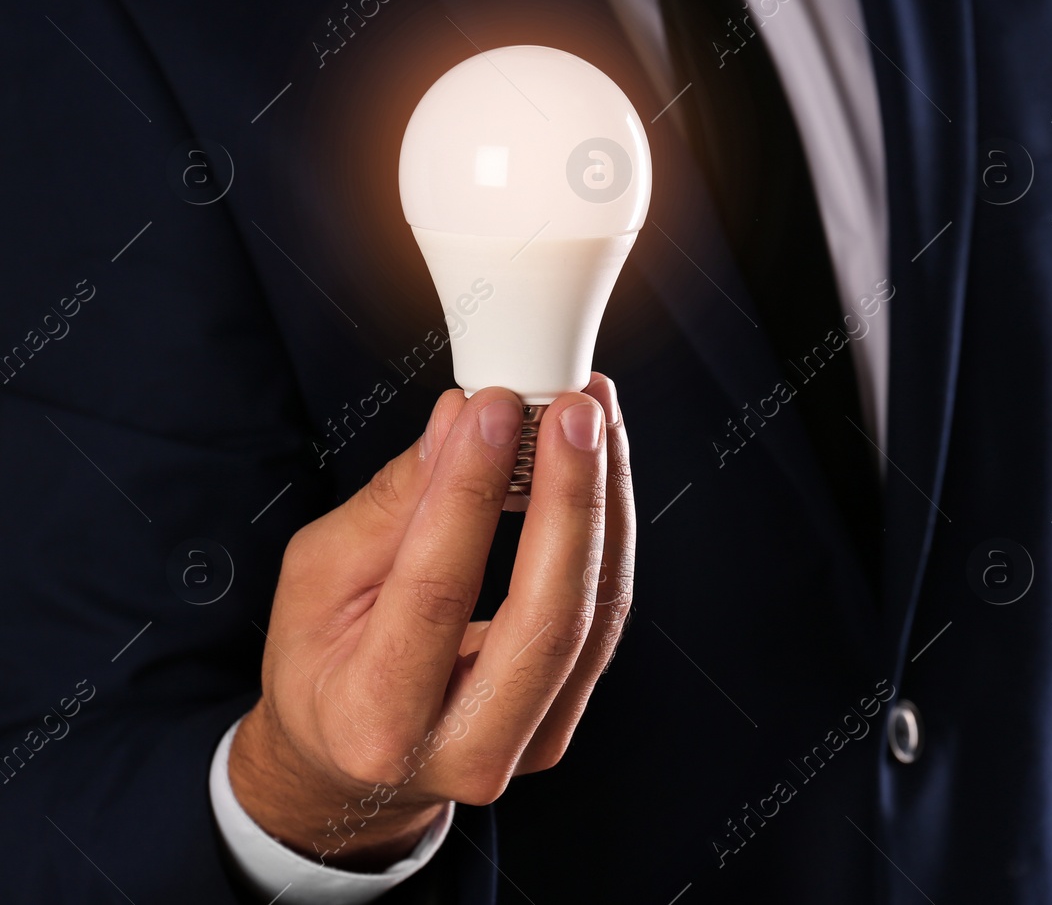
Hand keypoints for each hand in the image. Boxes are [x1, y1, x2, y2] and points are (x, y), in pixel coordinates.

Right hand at [229, 375, 633, 869]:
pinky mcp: (566, 718)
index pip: (436, 592)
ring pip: (595, 612)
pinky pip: (605, 615)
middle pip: (546, 615)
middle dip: (569, 497)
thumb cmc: (320, 668)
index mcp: (375, 719)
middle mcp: (464, 748)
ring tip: (593, 418)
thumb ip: (392, 506)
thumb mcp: (317, 581)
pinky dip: (608, 532)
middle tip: (573, 410)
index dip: (471, 492)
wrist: (348, 768)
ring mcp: (529, 742)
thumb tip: (457, 423)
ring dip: (604, 501)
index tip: (494, 410)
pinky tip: (600, 466)